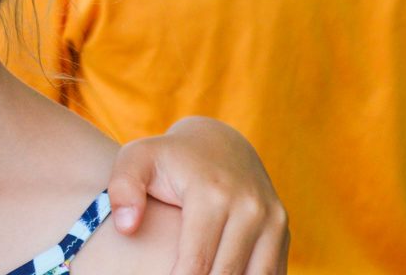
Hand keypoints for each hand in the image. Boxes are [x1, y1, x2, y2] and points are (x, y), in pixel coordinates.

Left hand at [108, 116, 288, 274]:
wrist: (219, 144)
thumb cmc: (167, 158)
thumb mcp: (136, 159)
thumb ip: (123, 189)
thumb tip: (128, 227)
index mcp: (212, 194)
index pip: (196, 263)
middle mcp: (250, 208)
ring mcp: (273, 220)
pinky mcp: (283, 232)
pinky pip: (273, 273)